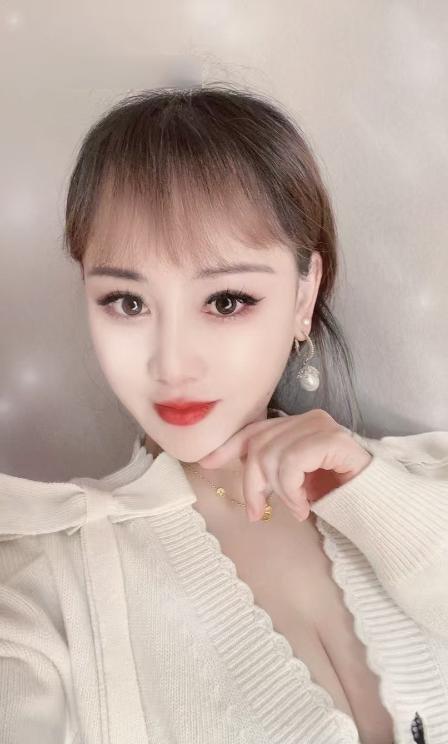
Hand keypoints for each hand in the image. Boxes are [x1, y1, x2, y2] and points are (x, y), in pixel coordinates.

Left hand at [198, 409, 372, 521]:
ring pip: (272, 455)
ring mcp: (322, 427)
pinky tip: (304, 505)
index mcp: (295, 424)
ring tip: (294, 508)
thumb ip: (268, 467)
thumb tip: (227, 463)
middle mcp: (308, 419)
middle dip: (252, 484)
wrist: (375, 503)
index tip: (205, 463)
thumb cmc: (334, 491)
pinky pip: (293, 463)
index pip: (254, 429)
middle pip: (258, 445)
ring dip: (278, 491)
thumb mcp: (292, 480)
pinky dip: (291, 490)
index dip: (227, 446)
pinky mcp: (333, 440)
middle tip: (258, 511)